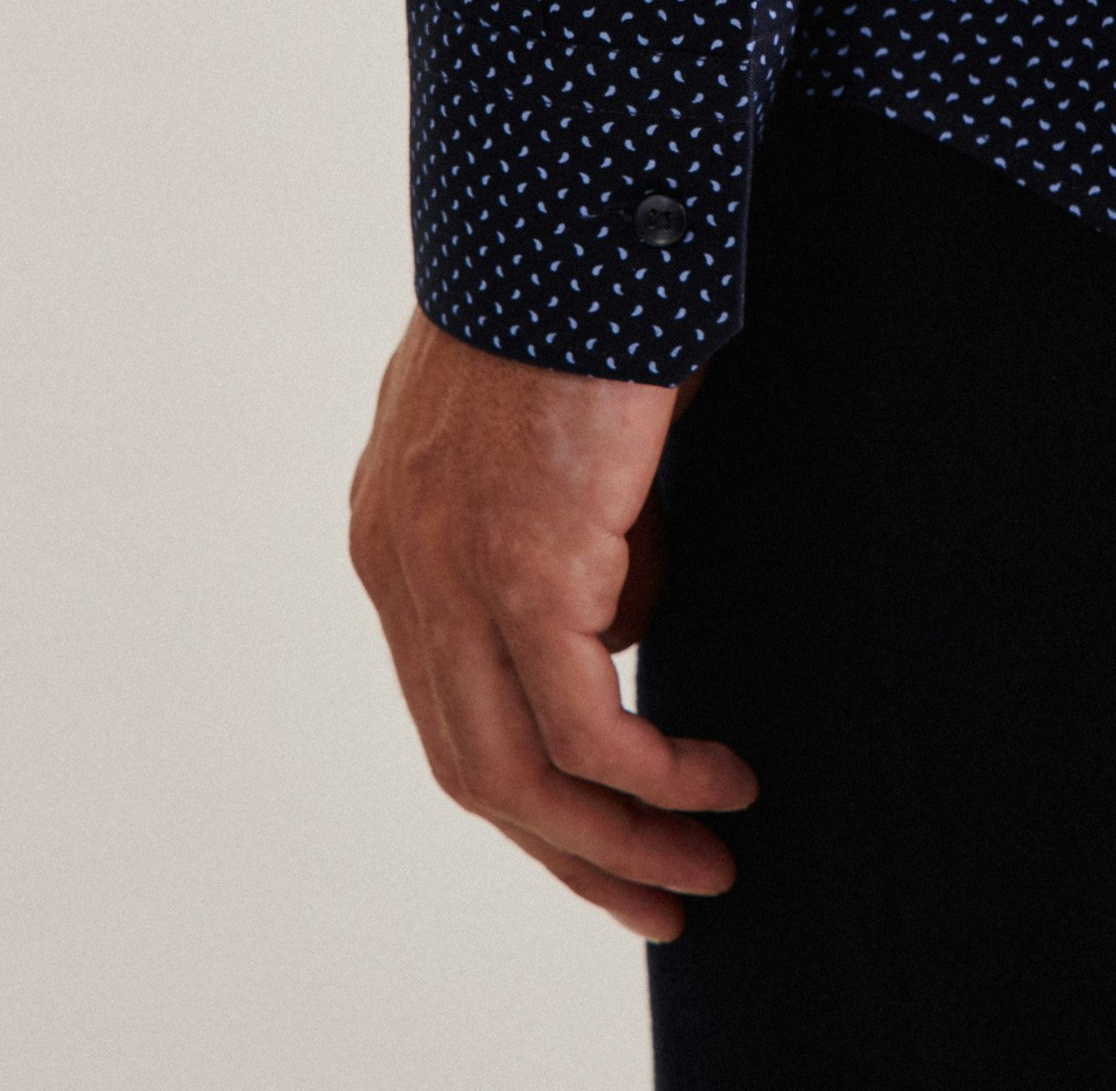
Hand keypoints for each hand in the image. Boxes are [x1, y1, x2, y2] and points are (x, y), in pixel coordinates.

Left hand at [348, 305, 754, 941]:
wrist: (578, 215)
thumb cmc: (583, 303)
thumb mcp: (557, 438)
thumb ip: (570, 532)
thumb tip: (621, 613)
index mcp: (397, 532)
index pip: (448, 705)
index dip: (530, 791)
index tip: (607, 836)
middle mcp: (401, 562)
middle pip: (470, 764)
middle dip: (569, 850)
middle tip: (658, 899)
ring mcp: (449, 568)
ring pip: (514, 771)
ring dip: (616, 841)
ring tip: (705, 869)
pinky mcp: (519, 564)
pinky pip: (585, 724)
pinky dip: (654, 773)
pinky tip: (718, 780)